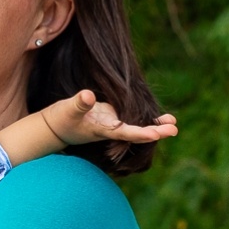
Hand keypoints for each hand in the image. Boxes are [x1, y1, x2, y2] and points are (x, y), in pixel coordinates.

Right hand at [42, 89, 179, 145]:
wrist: (55, 128)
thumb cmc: (60, 119)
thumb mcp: (67, 110)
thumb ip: (79, 104)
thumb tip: (88, 95)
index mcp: (102, 129)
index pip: (124, 132)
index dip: (140, 133)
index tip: (156, 134)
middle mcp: (111, 130)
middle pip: (136, 133)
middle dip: (155, 132)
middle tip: (173, 129)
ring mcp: (112, 125)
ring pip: (137, 127)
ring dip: (155, 126)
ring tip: (172, 122)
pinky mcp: (112, 118)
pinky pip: (133, 120)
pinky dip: (147, 119)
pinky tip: (160, 117)